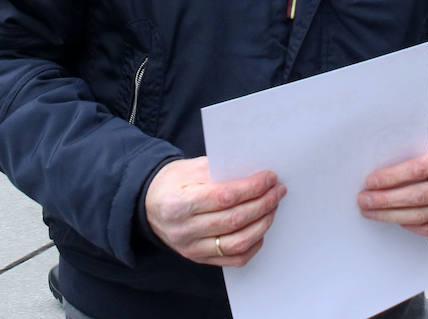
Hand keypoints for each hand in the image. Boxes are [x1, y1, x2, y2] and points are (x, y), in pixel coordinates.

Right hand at [145, 157, 285, 266]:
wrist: (150, 205)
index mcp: (178, 203)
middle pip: (234, 220)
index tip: (269, 178)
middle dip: (262, 203)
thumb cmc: (172, 183)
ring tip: (272, 207)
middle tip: (277, 191)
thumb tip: (254, 174)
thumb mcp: (189, 168)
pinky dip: (253, 245)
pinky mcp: (200, 259)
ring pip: (237, 242)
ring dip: (262, 224)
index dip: (251, 188)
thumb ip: (219, 172)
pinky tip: (261, 229)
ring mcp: (192, 248)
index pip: (223, 197)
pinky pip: (234, 259)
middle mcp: (184, 229)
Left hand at [358, 130, 427, 236]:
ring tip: (372, 211)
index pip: (420, 169)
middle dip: (387, 200)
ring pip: (424, 215)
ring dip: (393, 216)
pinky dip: (410, 225)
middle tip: (364, 200)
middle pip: (420, 196)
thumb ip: (410, 151)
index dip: (393, 177)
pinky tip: (394, 219)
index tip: (370, 181)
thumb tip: (377, 169)